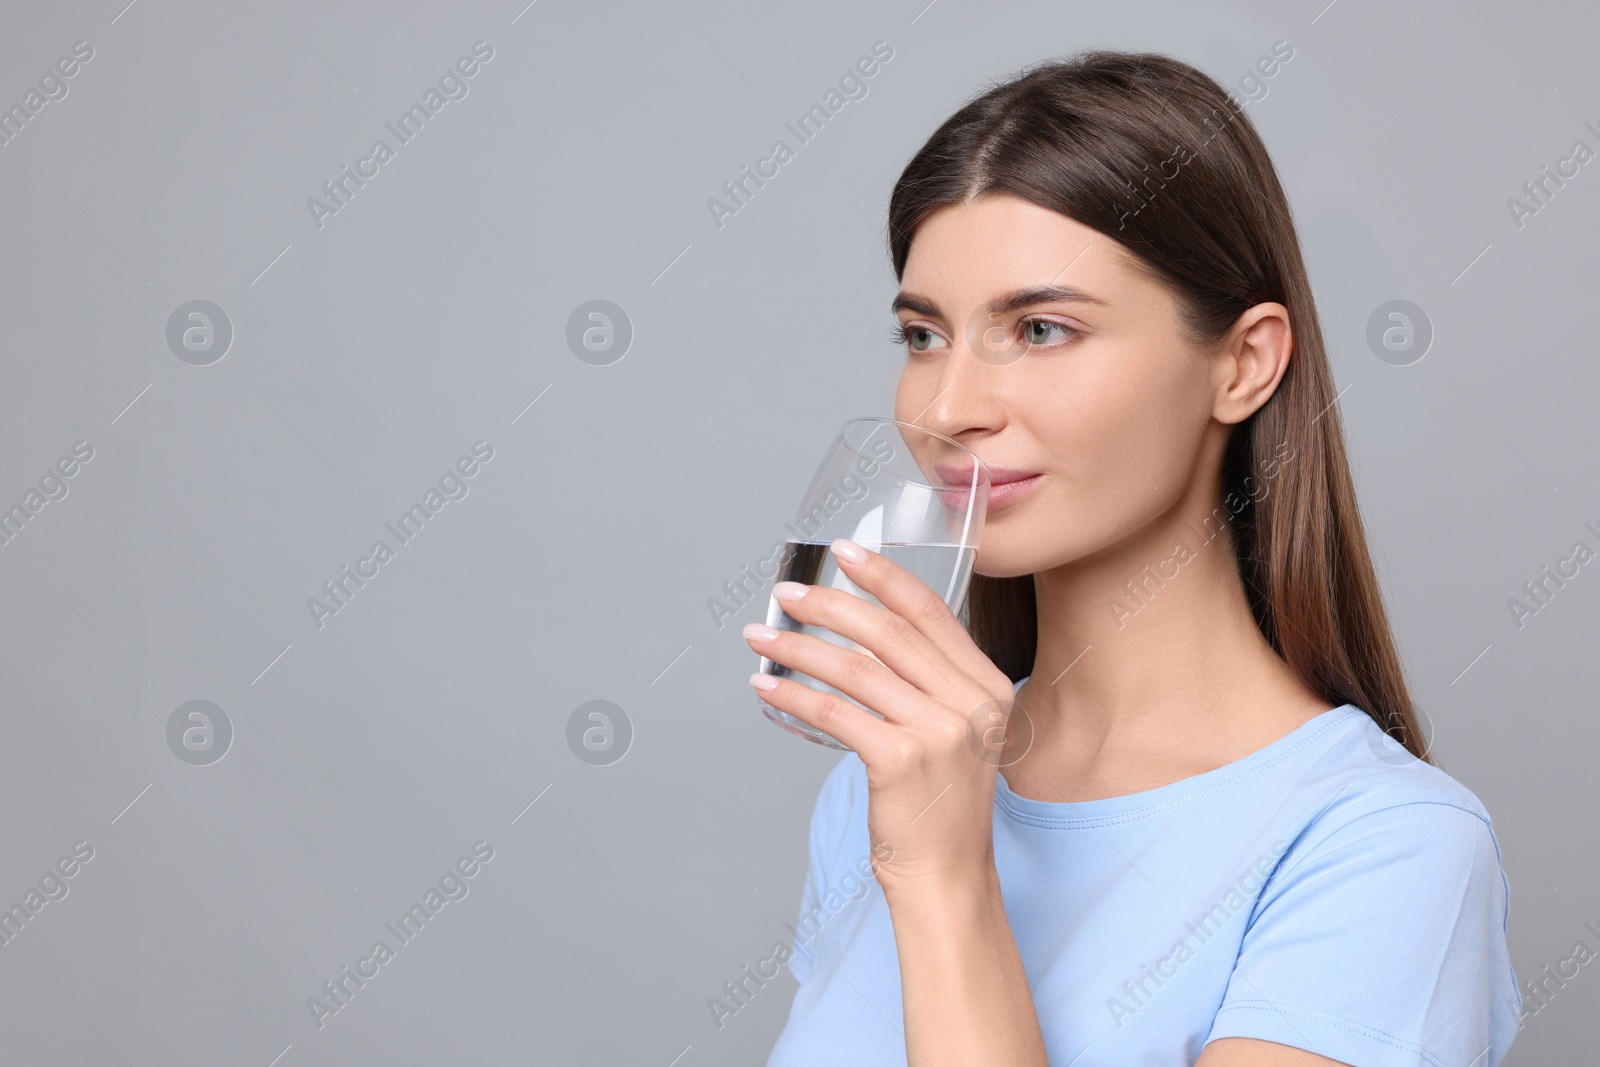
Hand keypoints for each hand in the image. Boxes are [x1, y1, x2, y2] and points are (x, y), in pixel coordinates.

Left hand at [745, 538, 1018, 895]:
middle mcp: (971, 702)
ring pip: (855, 668)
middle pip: (888, 633)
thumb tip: (866, 631)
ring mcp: (939, 731)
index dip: (885, 577)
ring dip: (799, 648)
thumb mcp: (957, 732)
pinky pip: (835, 712)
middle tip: (787, 592)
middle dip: (830, 604)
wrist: (948, 875)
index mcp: (988, 686)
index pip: (931, 613)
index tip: (845, 552)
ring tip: (762, 637)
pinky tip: (767, 686)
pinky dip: (794, 694)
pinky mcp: (901, 760)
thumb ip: (930, 683)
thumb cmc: (941, 805)